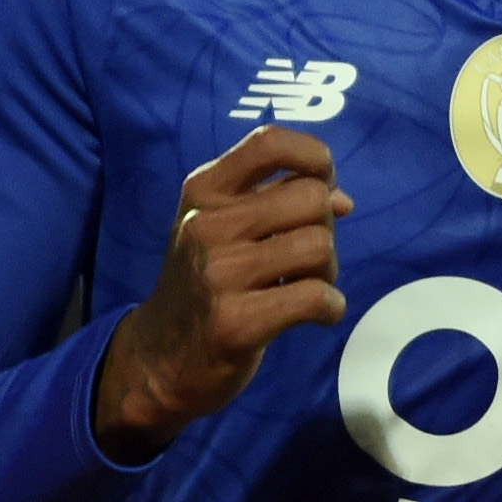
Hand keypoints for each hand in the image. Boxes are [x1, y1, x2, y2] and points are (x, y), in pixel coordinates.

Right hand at [93, 126, 353, 461]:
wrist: (159, 359)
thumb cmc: (207, 282)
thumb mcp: (225, 227)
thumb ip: (280, 200)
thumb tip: (342, 199)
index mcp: (204, 190)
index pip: (270, 142)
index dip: (315, 156)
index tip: (324, 185)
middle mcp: (206, 225)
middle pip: (311, 197)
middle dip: (325, 227)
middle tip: (306, 257)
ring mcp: (217, 274)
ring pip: (319, 246)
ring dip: (329, 272)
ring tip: (305, 286)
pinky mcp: (234, 323)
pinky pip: (316, 297)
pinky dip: (331, 307)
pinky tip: (316, 314)